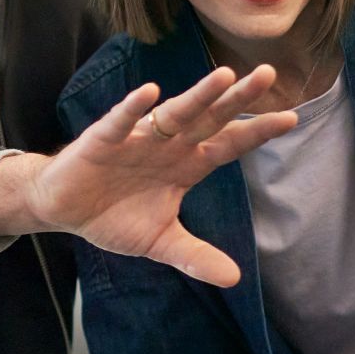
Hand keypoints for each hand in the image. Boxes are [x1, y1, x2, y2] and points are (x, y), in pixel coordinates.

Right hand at [0, 65, 298, 284]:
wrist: (63, 208)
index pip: (228, 145)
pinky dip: (133, 109)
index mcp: (185, 165)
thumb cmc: (113, 215)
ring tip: (225, 76)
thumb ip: (194, 256)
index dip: (256, 133)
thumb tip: (233, 278)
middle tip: (268, 75)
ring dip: (198, 95)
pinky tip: (150, 93)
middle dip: (237, 98)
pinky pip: (120, 121)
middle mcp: (167, 145)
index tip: (291, 119)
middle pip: (209, 118)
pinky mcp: (102, 141)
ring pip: (174, 113)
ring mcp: (136, 139)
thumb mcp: (159, 242)